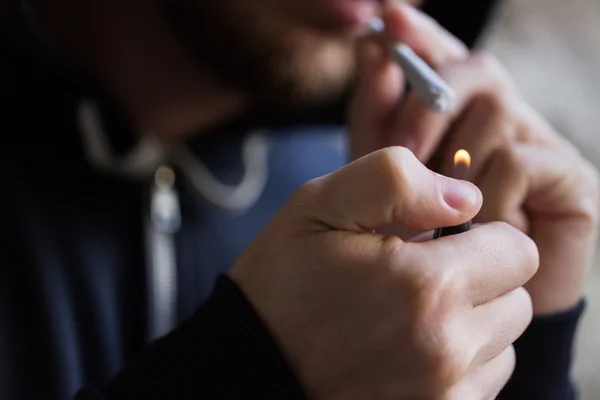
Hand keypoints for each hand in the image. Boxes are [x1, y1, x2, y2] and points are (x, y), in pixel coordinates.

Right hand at [230, 148, 537, 398]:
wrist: (250, 366)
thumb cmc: (283, 283)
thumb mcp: (320, 206)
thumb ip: (395, 181)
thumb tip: (467, 198)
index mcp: (426, 286)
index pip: (518, 251)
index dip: (482, 237)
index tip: (439, 241)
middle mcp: (448, 348)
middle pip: (517, 298)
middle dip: (479, 280)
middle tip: (419, 278)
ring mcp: (445, 394)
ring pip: (504, 342)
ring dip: (471, 324)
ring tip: (409, 316)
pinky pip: (482, 382)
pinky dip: (458, 363)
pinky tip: (408, 351)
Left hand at [351, 3, 599, 314]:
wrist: (457, 309)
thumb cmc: (412, 239)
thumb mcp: (380, 172)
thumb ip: (375, 112)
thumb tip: (372, 44)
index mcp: (460, 117)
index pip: (446, 57)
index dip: (421, 37)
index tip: (386, 16)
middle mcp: (504, 120)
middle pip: (473, 72)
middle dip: (426, 108)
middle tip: (403, 154)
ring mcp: (539, 145)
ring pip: (493, 115)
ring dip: (452, 166)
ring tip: (441, 216)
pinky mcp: (570, 179)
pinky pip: (518, 160)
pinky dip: (487, 196)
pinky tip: (480, 227)